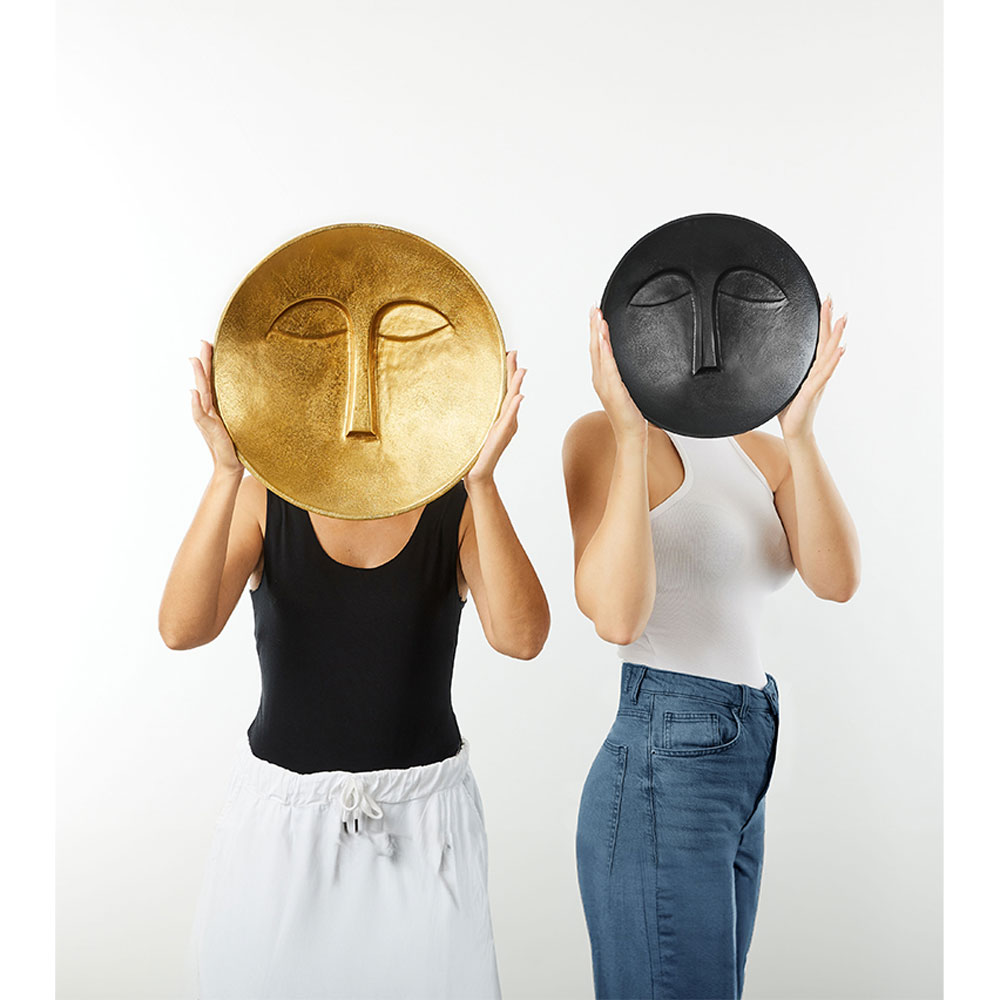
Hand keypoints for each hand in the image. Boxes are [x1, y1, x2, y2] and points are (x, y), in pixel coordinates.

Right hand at [189, 339, 241, 474]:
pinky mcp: (210, 429)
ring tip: (194, 360)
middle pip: (205, 381)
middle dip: (204, 362)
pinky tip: (194, 392)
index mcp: (216, 405)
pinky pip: (201, 414)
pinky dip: (196, 403)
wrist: (231, 464)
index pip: (213, 379)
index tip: (211, 344)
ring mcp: (208, 418)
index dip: (211, 362)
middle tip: (203, 342)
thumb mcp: (238, 420)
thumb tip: (240, 390)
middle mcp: (209, 409)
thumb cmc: (236, 443)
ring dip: (198, 376)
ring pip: (202, 392)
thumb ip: (235, 406)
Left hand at [465, 349, 524, 485]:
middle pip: (511, 390)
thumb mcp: (474, 428)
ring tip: (522, 369)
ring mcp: (506, 427)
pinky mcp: (501, 435)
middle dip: (513, 371)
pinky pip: (509, 418)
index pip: (505, 389)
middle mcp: (507, 419)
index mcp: (499, 415)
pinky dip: (514, 407)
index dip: (507, 371)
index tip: (508, 353)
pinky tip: (519, 396)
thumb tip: (469, 401)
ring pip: (513, 401)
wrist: (477, 473)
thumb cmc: (474, 452)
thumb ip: (477, 416)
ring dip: (517, 385)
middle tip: (515, 351)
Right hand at [589, 305, 646, 442]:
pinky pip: (608, 366)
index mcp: (602, 378)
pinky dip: (604, 351)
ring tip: (597, 317)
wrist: (631, 433)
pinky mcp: (613, 389)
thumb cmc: (630, 414)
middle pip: (595, 348)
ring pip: (599, 354)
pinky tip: (603, 339)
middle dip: (594, 326)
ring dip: (598, 334)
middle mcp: (600, 379)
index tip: (596, 314)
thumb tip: (629, 362)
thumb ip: (623, 375)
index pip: (597, 349)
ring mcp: (605, 384)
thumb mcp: (627, 389)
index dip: (595, 331)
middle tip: (594, 308)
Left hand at [778, 295, 846, 441]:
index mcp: (811, 369)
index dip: (821, 322)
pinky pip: (824, 374)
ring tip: (843, 318)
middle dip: (829, 320)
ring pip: (829, 353)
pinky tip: (840, 349)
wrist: (793, 430)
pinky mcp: (813, 391)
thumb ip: (782, 370)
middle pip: (825, 341)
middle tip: (832, 299)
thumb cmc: (788, 409)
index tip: (825, 303)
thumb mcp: (783, 383)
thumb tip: (764, 356)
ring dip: (836, 335)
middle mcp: (817, 372)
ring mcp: (818, 381)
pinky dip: (833, 361)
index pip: (818, 340)